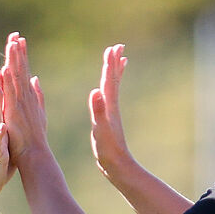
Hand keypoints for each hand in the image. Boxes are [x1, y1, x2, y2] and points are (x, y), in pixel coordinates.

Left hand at [0, 33, 51, 164]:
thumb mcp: (38, 112)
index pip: (24, 71)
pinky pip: (11, 93)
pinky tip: (6, 67)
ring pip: (17, 78)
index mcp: (29, 96)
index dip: (22, 55)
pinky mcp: (15, 112)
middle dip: (18, 52)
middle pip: (21, 70)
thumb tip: (36, 78)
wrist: (35, 155)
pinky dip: (9, 80)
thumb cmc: (34, 138)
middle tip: (16, 34)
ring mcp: (21, 104)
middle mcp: (26, 97)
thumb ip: (38, 95)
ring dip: (15, 61)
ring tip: (12, 44)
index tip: (20, 40)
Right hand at [89, 44, 134, 180]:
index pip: (109, 81)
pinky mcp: (109, 121)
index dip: (109, 65)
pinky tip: (107, 91)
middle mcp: (111, 108)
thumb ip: (98, 111)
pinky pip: (110, 100)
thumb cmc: (108, 151)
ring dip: (115, 74)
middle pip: (113, 80)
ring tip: (119, 60)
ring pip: (113, 88)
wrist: (118, 167)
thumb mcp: (100, 130)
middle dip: (114, 63)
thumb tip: (95, 91)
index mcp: (108, 107)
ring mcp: (111, 114)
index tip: (112, 48)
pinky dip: (110, 91)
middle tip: (118, 46)